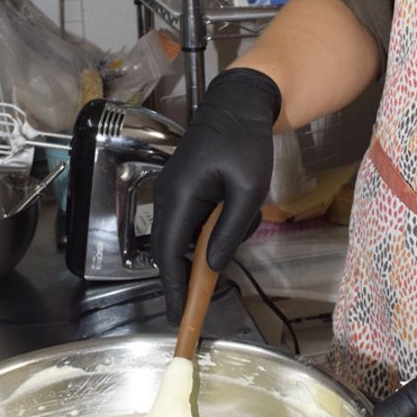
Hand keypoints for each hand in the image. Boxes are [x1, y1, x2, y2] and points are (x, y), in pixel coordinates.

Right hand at [150, 68, 280, 322]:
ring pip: (187, 233)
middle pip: (171, 247)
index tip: (178, 313)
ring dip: (213, 238)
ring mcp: (174, 189)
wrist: (241, 104)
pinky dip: (215, 223)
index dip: (173, 286)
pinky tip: (241, 207)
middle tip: (205, 296)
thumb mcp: (247, 190)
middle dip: (190, 271)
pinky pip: (194, 217)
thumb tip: (213, 267)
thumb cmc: (245, 143)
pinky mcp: (186, 186)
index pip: (169, 252)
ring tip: (245, 217)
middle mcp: (168, 195)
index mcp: (180, 196)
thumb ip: (228, 231)